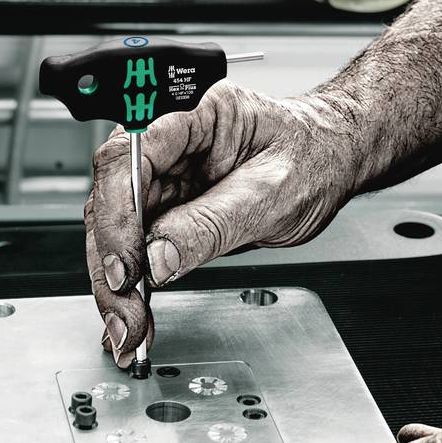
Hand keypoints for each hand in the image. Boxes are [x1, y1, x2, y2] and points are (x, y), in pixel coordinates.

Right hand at [84, 83, 363, 369]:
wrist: (331, 163)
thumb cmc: (312, 156)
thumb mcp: (273, 193)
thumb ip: (213, 224)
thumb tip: (158, 258)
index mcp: (193, 113)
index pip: (129, 156)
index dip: (117, 214)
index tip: (127, 266)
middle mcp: (167, 141)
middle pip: (110, 199)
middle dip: (112, 264)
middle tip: (127, 314)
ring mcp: (163, 176)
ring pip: (114, 230)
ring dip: (116, 285)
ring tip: (130, 329)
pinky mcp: (165, 208)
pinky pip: (135, 247)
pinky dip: (130, 287)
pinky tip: (129, 318)